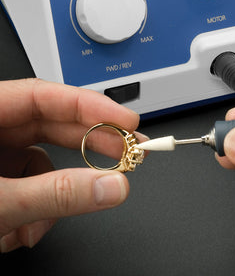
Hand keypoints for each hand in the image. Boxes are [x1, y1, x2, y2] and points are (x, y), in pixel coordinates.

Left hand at [0, 78, 146, 252]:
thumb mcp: (0, 202)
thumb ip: (57, 193)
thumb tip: (113, 187)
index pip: (47, 96)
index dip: (91, 106)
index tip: (127, 122)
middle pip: (54, 125)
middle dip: (92, 146)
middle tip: (129, 153)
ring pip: (43, 161)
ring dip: (52, 196)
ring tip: (40, 226)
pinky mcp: (0, 177)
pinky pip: (31, 183)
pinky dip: (35, 209)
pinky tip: (22, 232)